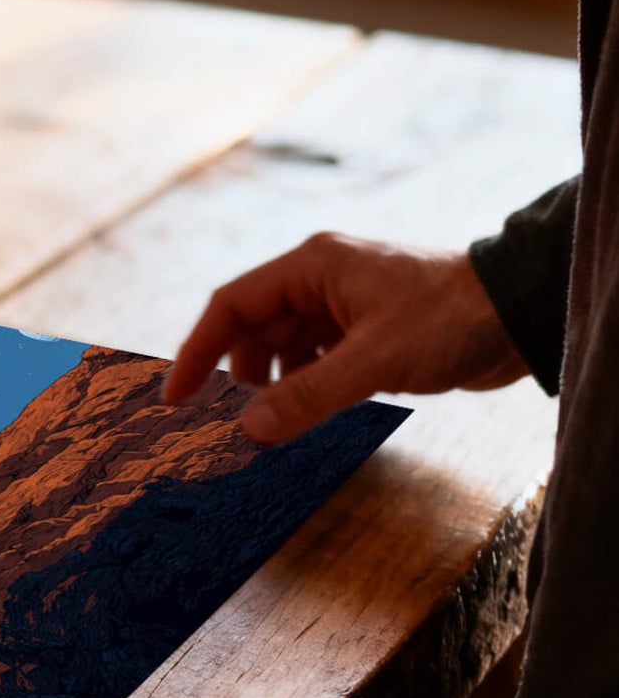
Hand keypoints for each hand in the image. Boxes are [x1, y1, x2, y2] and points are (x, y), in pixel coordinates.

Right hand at [163, 234, 526, 442]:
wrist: (520, 314)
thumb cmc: (452, 318)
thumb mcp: (374, 360)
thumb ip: (308, 394)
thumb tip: (249, 430)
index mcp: (312, 267)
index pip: (232, 305)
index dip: (198, 351)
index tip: (177, 397)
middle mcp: (320, 281)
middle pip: (252, 328)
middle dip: (235, 375)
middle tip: (223, 423)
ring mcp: (343, 306)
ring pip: (283, 347)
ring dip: (270, 385)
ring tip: (268, 423)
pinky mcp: (364, 332)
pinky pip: (314, 360)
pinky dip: (301, 387)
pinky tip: (304, 414)